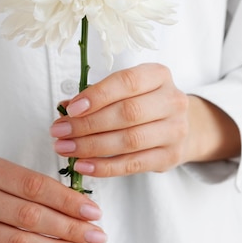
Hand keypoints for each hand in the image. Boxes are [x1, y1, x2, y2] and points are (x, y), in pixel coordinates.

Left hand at [50, 63, 240, 176]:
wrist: (182, 125)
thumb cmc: (143, 103)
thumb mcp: (125, 90)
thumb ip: (97, 96)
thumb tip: (64, 109)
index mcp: (158, 75)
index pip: (127, 83)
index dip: (97, 96)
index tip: (71, 109)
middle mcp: (172, 101)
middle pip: (127, 114)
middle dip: (88, 124)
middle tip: (59, 131)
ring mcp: (175, 130)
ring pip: (129, 141)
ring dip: (91, 147)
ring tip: (65, 148)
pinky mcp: (170, 157)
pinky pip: (133, 164)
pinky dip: (104, 167)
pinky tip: (82, 166)